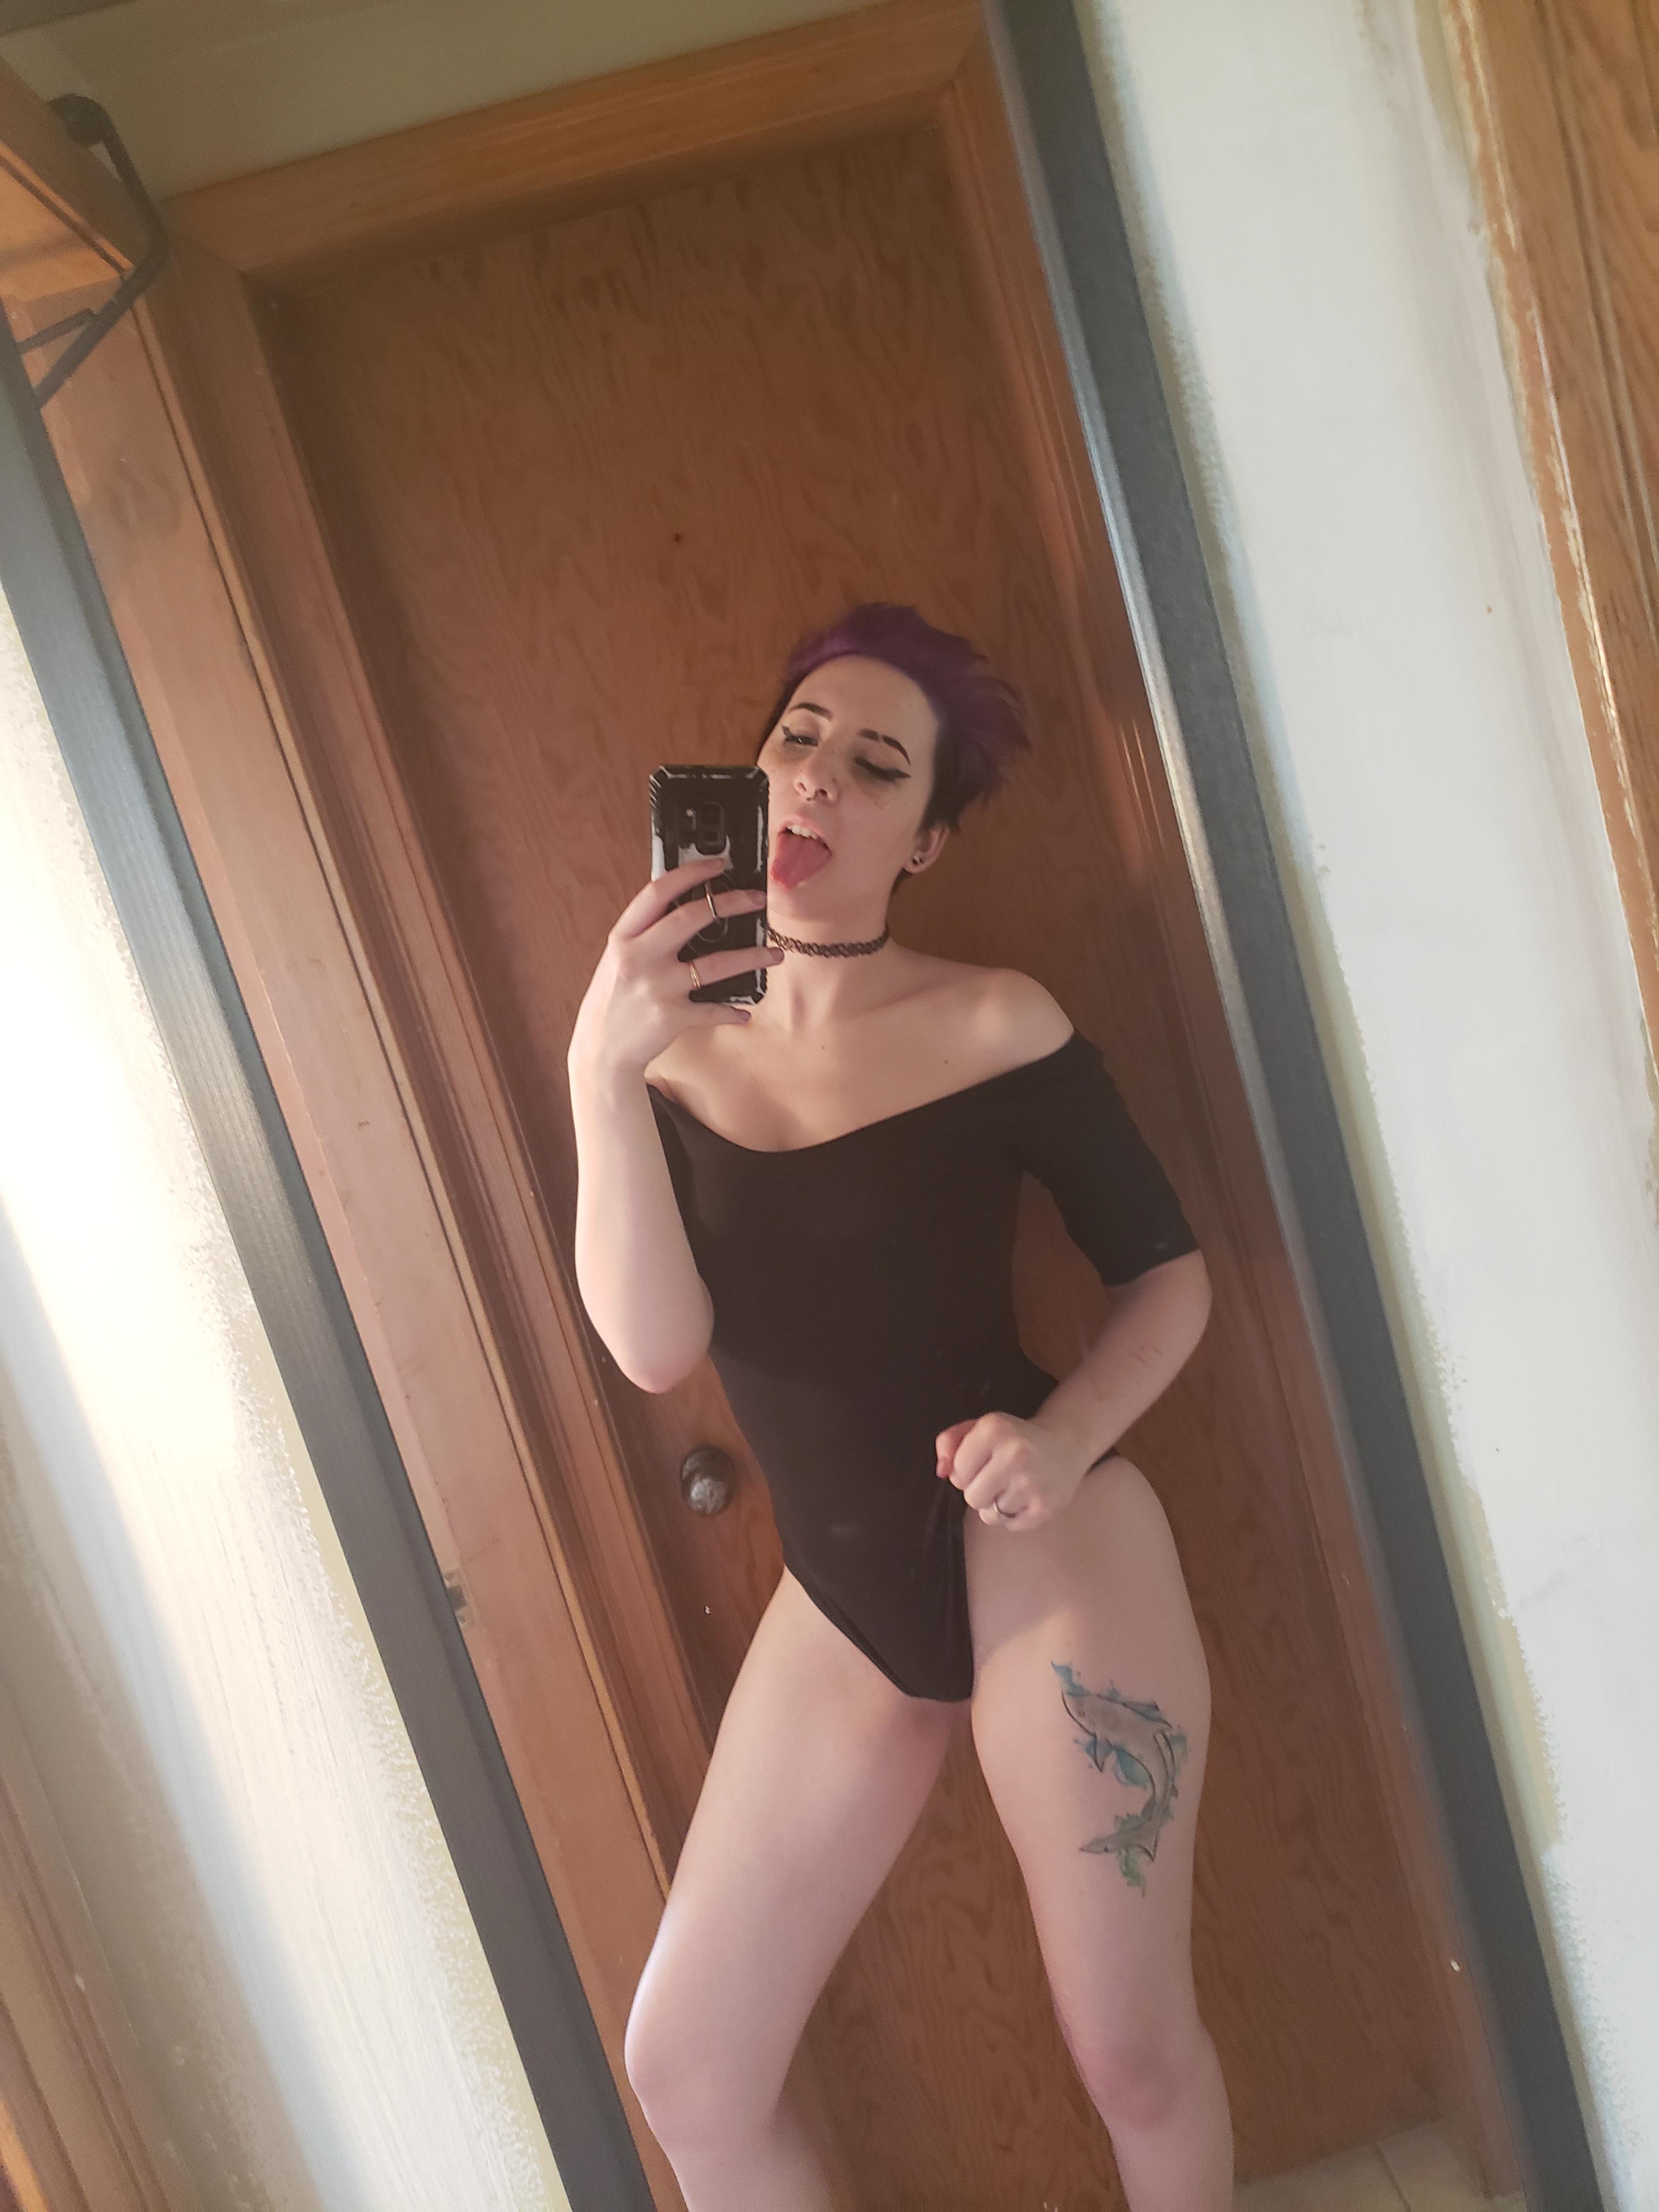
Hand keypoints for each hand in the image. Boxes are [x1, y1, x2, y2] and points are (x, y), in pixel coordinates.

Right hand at [567, 854, 783, 1082]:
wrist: (600, 1050)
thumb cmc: (613, 1002)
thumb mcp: (618, 960)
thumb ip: (645, 936)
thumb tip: (688, 909)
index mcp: (623, 938)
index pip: (657, 892)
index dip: (690, 873)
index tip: (717, 865)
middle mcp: (639, 958)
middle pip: (691, 918)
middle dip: (731, 902)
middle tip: (757, 899)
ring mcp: (657, 988)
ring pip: (716, 964)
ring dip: (753, 957)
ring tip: (775, 954)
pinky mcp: (671, 1017)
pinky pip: (713, 1009)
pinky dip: (733, 1011)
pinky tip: (744, 1011)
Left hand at [934, 1410, 1089, 1529]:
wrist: (1065, 1444)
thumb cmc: (1013, 1438)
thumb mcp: (979, 1428)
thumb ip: (949, 1442)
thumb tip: (941, 1471)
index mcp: (994, 1429)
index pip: (956, 1474)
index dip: (964, 1472)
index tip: (980, 1464)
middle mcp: (1014, 1453)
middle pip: (971, 1498)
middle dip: (979, 1490)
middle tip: (997, 1476)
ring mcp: (1032, 1482)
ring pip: (989, 1515)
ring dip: (997, 1504)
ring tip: (1013, 1485)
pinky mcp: (1045, 1506)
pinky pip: (1010, 1525)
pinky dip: (1014, 1515)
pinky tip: (1025, 1495)